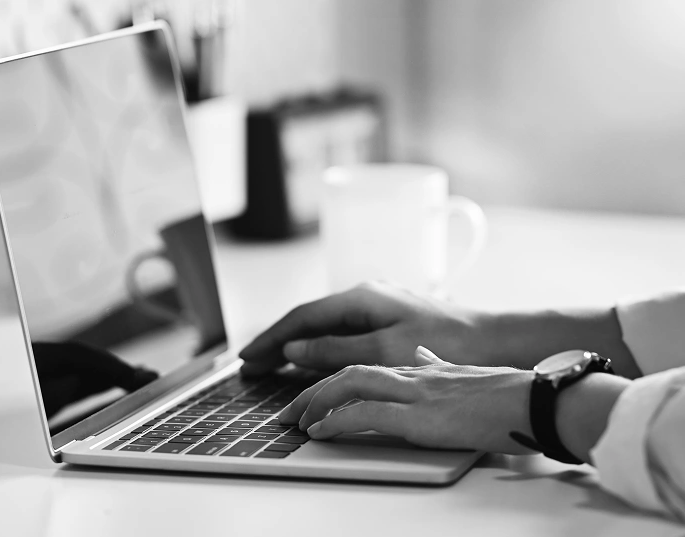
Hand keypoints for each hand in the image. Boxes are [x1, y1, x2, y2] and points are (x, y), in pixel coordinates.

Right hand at [239, 281, 484, 375]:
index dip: (271, 338)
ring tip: (268, 365)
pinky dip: (317, 347)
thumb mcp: (385, 349)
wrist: (493, 340)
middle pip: (308, 320)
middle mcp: (364, 297)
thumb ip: (335, 348)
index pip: (302, 318)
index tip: (247, 358)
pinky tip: (308, 360)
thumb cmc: (447, 342)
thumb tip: (294, 348)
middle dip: (276, 341)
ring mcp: (375, 308)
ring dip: (294, 345)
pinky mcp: (386, 321)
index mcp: (360, 298)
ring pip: (323, 326)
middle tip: (249, 365)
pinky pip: (340, 333)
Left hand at [277, 346, 535, 453]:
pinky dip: (337, 421)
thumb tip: (424, 357)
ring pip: (349, 385)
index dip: (333, 378)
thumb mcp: (465, 374)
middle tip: (289, 411)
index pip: (366, 365)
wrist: (537, 400)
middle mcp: (412, 374)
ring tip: (296, 421)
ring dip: (315, 402)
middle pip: (347, 371)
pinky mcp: (419, 415)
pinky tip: (320, 432)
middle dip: (312, 390)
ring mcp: (414, 392)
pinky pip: (365, 414)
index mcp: (422, 367)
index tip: (314, 394)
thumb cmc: (509, 395)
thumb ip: (438, 366)